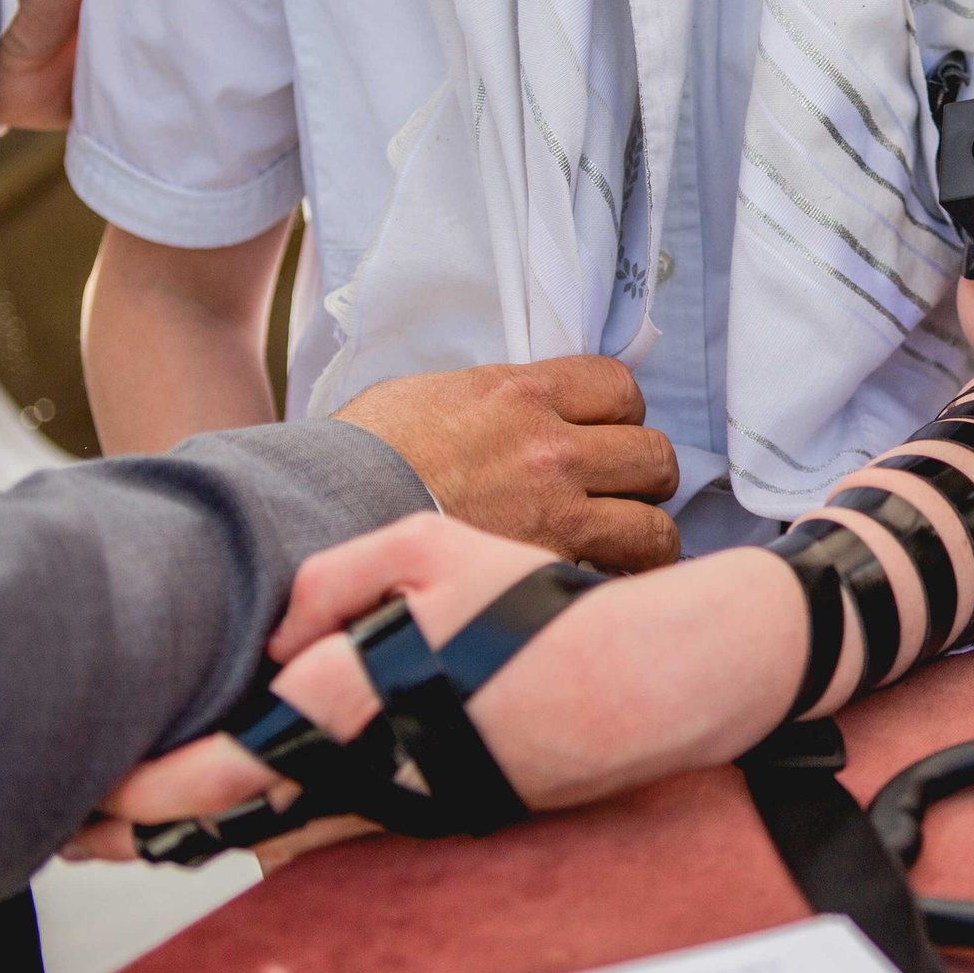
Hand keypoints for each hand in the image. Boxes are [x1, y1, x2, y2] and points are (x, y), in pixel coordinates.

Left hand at [65, 514, 802, 863]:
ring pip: (277, 842)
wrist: (637, 690)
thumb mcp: (428, 548)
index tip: (90, 795)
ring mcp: (397, 809)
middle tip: (91, 824)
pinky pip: (332, 834)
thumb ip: (331, 577)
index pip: (212, 775)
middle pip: (227, 832)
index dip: (138, 796)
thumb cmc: (536, 620)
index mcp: (344, 706)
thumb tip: (273, 629)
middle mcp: (360, 776)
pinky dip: (279, 827)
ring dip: (213, 834)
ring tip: (158, 813)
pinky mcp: (432, 818)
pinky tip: (264, 802)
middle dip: (152, 833)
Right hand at [334, 356, 682, 571]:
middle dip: (643, 476)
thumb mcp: (425, 396)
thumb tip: (514, 411)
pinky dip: (615, 585)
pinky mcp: (546, 570)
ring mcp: (554, 513)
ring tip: (621, 548)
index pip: (620, 387)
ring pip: (654, 527)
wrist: (319, 513)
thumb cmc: (359, 458)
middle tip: (620, 492)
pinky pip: (617, 579)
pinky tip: (597, 586)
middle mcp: (549, 448)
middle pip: (653, 455)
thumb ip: (489, 401)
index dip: (623, 413)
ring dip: (643, 537)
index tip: (609, 430)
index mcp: (520, 393)